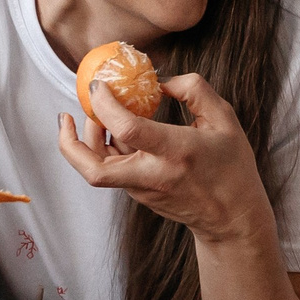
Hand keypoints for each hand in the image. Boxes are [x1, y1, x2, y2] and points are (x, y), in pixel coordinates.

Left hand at [55, 73, 274, 243]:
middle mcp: (154, 175)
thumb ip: (194, 90)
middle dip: (70, 143)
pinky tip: (115, 131)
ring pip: (97, 170)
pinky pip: (112, 171)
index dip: (105, 105)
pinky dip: (105, 150)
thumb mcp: (225, 119)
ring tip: (95, 115)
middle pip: (94, 169)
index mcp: (177, 152)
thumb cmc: (231, 167)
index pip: (128, 129)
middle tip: (67, 116)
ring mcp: (142, 190)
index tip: (99, 85)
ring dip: (87, 142)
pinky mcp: (138, 196)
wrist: (231, 219)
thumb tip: (159, 79)